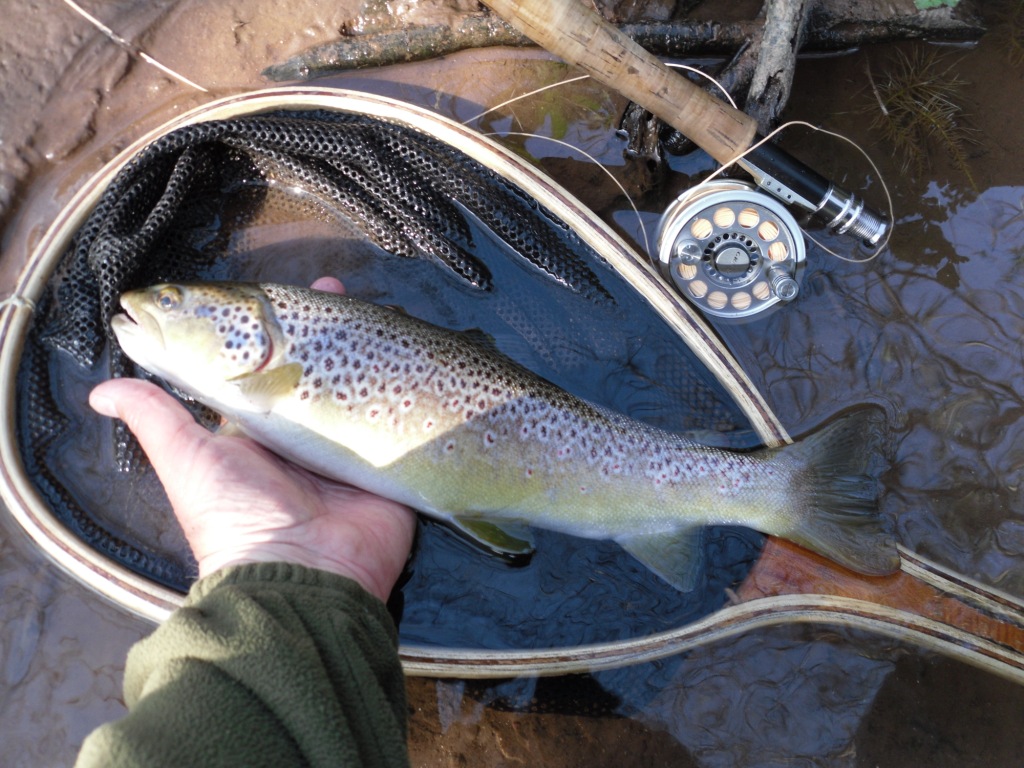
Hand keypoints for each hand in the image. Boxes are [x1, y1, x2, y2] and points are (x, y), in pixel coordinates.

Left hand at [90, 277, 416, 601]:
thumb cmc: (238, 517)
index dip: (278, 332)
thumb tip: (98, 392)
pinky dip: (407, 388)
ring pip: (361, 386)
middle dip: (329, 330)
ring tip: (374, 308)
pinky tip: (412, 352)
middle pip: (319, 370)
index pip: (269, 368)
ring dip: (369, 347)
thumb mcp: (189, 460)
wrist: (303, 575)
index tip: (283, 296)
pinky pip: (400, 418)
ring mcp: (350, 447)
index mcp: (261, 430)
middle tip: (337, 290)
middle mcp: (305, 434)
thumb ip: (155, 419)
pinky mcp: (389, 463)